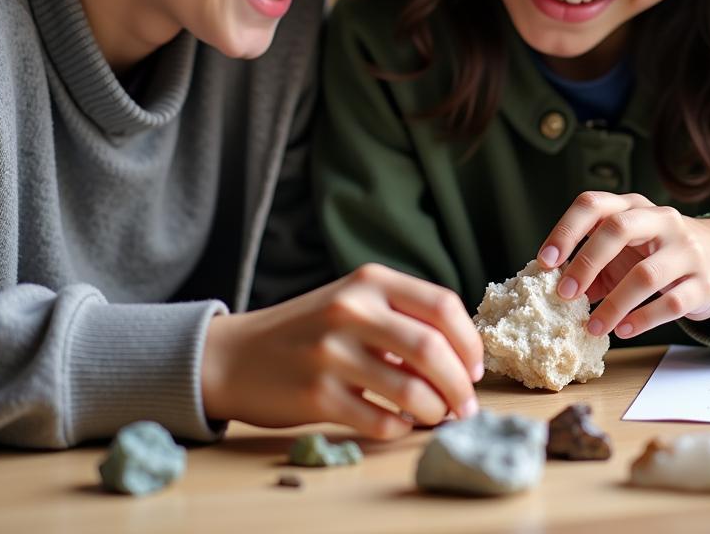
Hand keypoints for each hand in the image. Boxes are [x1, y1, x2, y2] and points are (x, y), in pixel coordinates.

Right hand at [201, 263, 483, 438]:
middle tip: (467, 405)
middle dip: (461, 385)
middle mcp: (351, 310)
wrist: (235, 355)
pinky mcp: (316, 395)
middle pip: (433, 349)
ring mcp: (332, 353)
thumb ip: (402, 318)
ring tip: (436, 417)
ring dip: (436, 412)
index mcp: (369, 281)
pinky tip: (398, 424)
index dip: (469, 342)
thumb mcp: (352, 303)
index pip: (443, 306)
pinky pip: (380, 422)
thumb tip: (462, 359)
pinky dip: (400, 429)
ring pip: (412, 391)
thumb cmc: (308, 330)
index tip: (474, 368)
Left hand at [536, 191, 709, 339]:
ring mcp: (686, 250)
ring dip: (614, 304)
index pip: (592, 204)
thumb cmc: (655, 253)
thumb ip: (592, 263)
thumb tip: (551, 288)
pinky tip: (624, 330)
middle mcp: (661, 219)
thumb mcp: (623, 249)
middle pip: (618, 228)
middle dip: (586, 262)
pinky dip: (643, 319)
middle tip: (564, 295)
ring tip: (593, 327)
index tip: (545, 262)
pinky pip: (672, 303)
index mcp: (632, 206)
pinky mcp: (705, 283)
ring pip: (646, 274)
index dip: (565, 231)